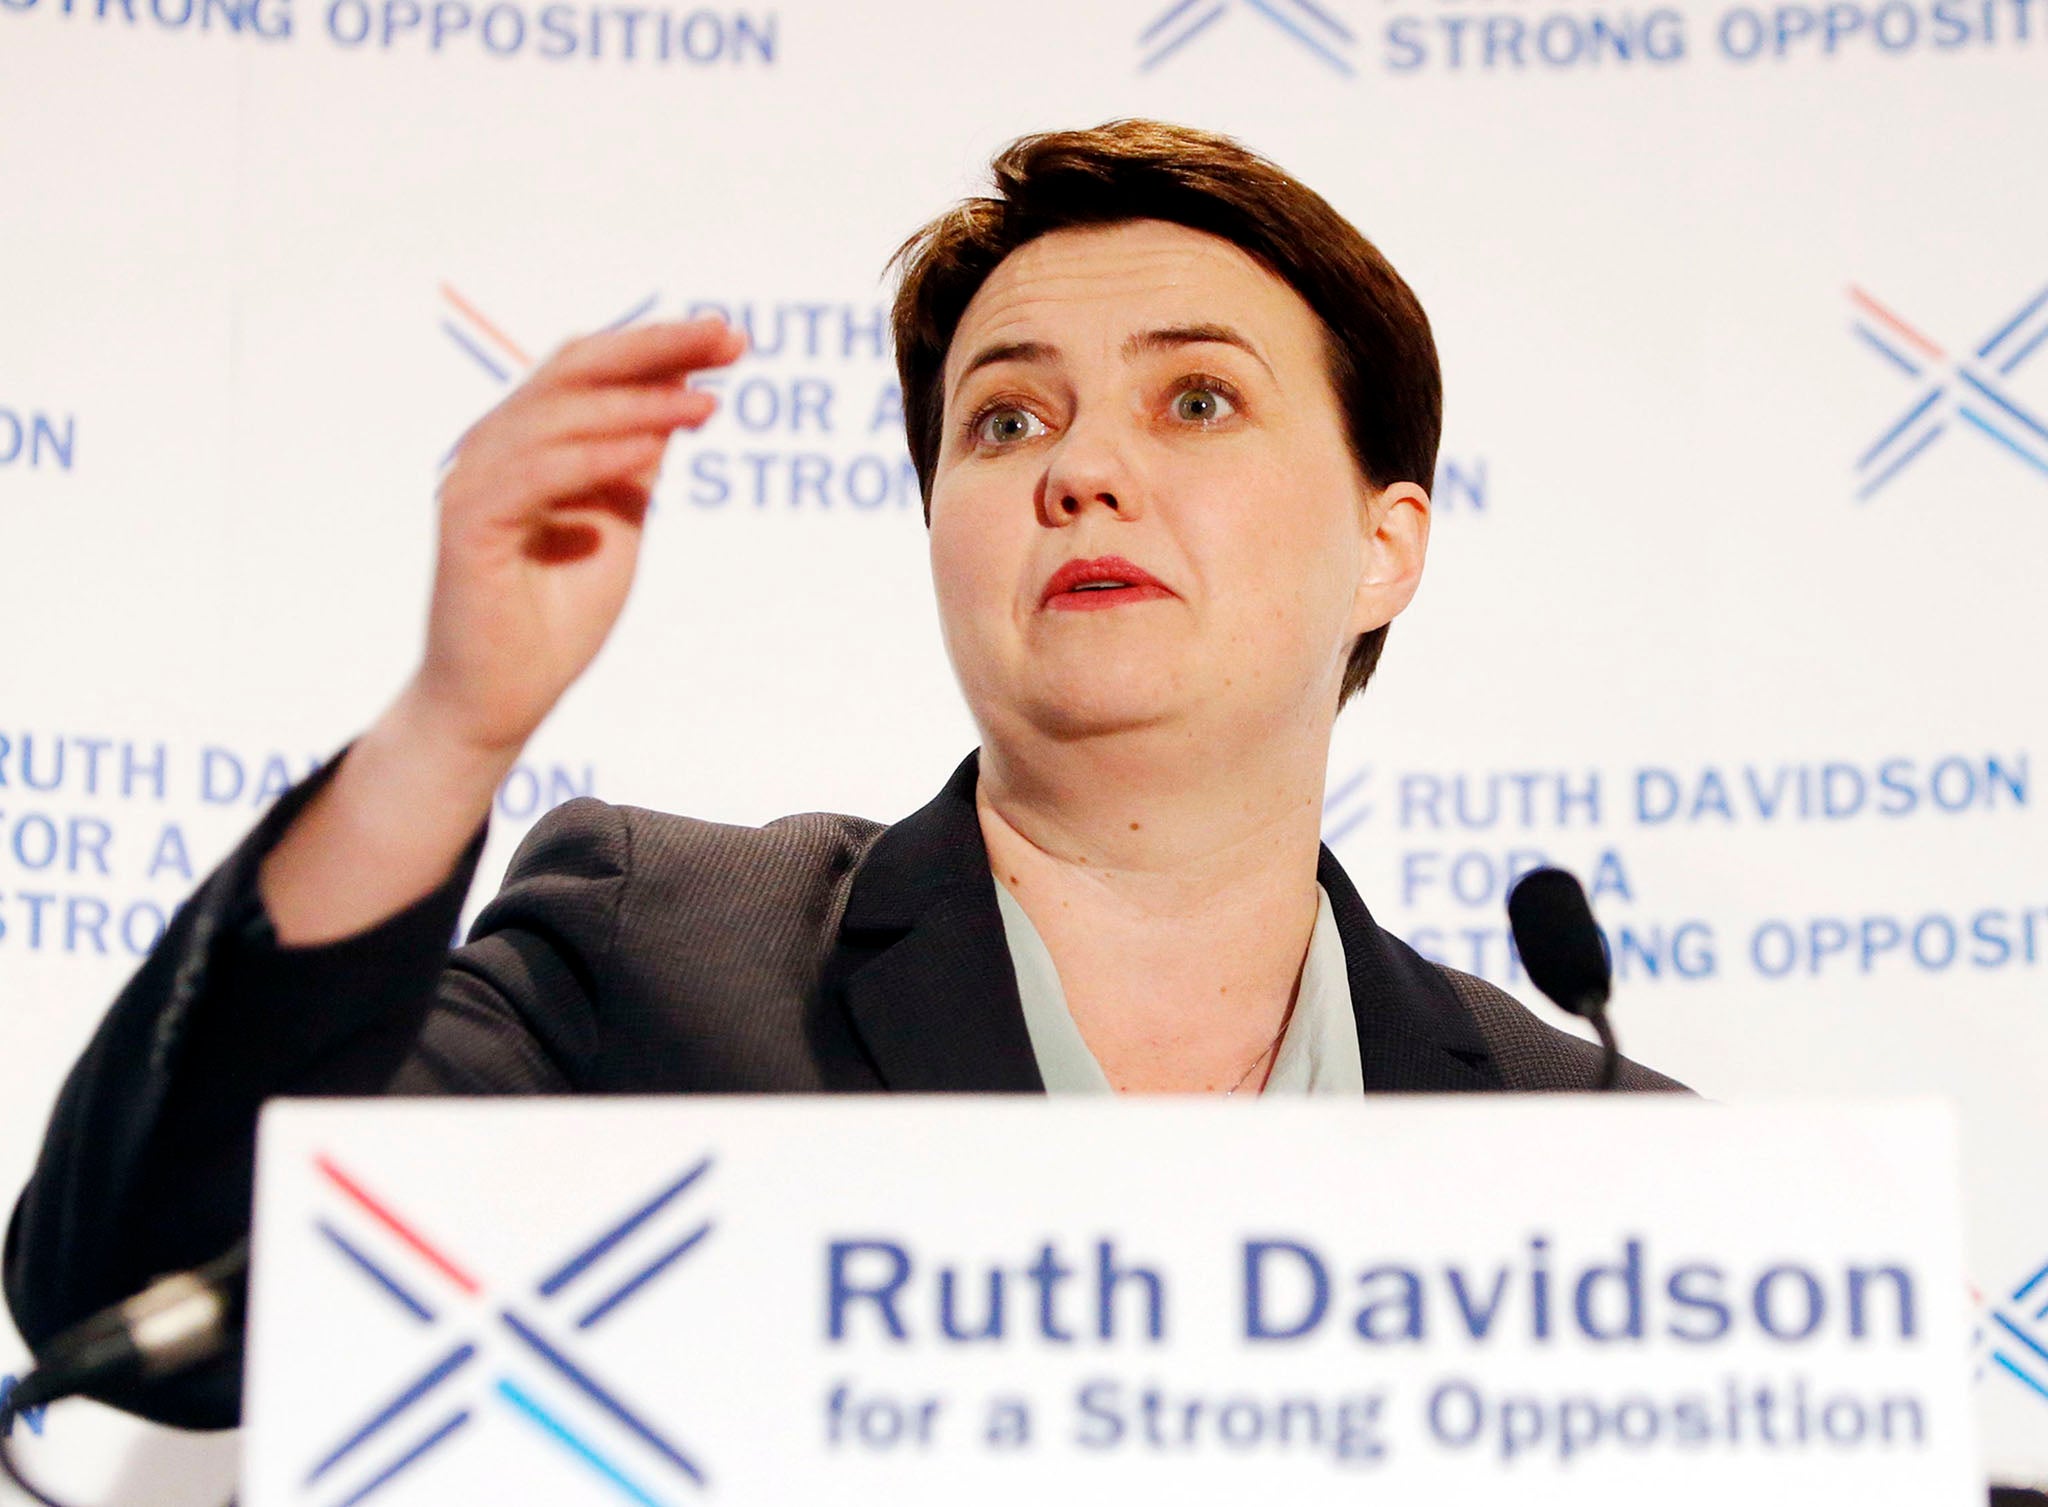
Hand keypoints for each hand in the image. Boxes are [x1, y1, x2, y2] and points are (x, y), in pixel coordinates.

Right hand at [410, 316, 746, 754]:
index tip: (730, 337)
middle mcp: (496, 446)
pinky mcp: (469, 525)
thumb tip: (683, 392)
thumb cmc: (556, 615)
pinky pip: (536, 475)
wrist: (504, 698)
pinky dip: (594, 457)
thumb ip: (638, 460)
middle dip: (656, 348)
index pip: (592, 369)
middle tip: (729, 339)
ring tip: (707, 405)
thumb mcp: (621, 521)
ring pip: (560, 416)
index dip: (659, 345)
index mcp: (530, 439)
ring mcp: (476, 481)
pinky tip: (650, 452)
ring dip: (640, 405)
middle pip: (575, 369)